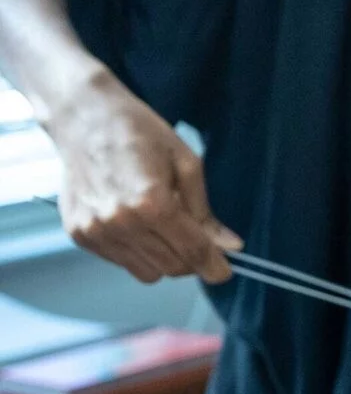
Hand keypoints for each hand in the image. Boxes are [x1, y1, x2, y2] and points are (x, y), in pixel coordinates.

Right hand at [45, 69, 239, 284]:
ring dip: (164, 259)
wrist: (85, 120)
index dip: (214, 266)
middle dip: (191, 260)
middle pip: (171, 267)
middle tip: (197, 240)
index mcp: (152, 204)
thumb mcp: (186, 164)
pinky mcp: (79, 235)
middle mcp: (121, 223)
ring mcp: (96, 232)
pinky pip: (121, 262)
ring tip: (163, 227)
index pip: (192, 251)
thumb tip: (229, 246)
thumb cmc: (141, 135)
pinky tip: (137, 223)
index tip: (224, 272)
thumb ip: (205, 211)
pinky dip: (137, 252)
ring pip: (146, 272)